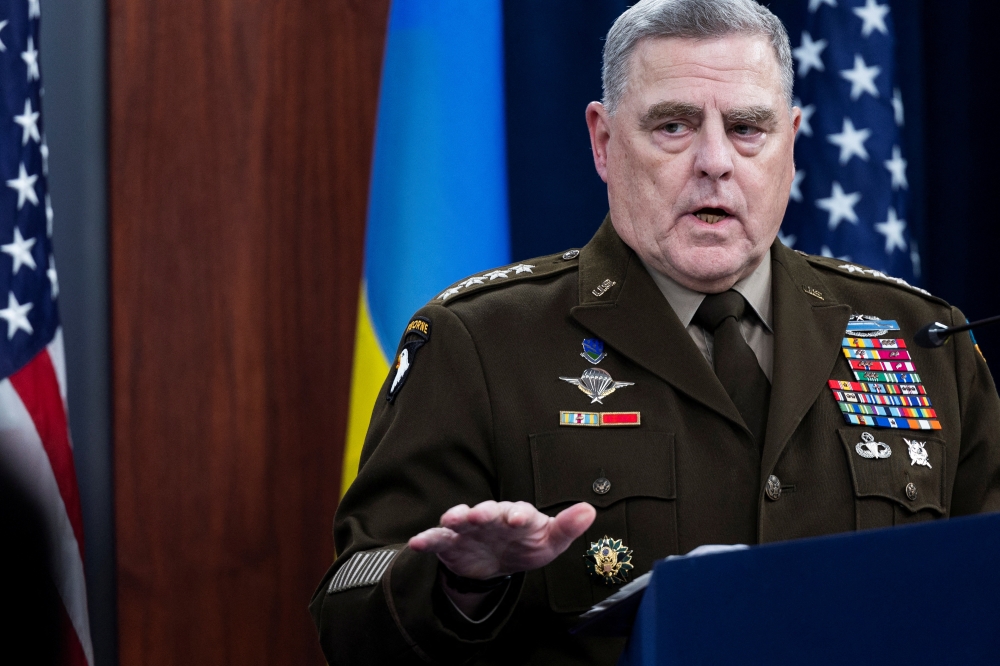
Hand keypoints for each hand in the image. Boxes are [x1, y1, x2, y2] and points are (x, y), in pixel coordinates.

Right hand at [408, 500, 595, 578]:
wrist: (498, 561)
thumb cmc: (526, 544)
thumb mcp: (549, 541)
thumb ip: (567, 527)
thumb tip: (590, 510)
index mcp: (516, 514)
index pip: (519, 512)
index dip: (518, 514)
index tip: (518, 519)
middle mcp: (490, 516)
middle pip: (486, 512)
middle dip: (483, 513)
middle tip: (480, 515)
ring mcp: (468, 528)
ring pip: (460, 520)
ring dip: (455, 517)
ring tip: (451, 520)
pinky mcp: (449, 542)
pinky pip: (436, 539)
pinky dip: (426, 539)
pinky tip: (416, 543)